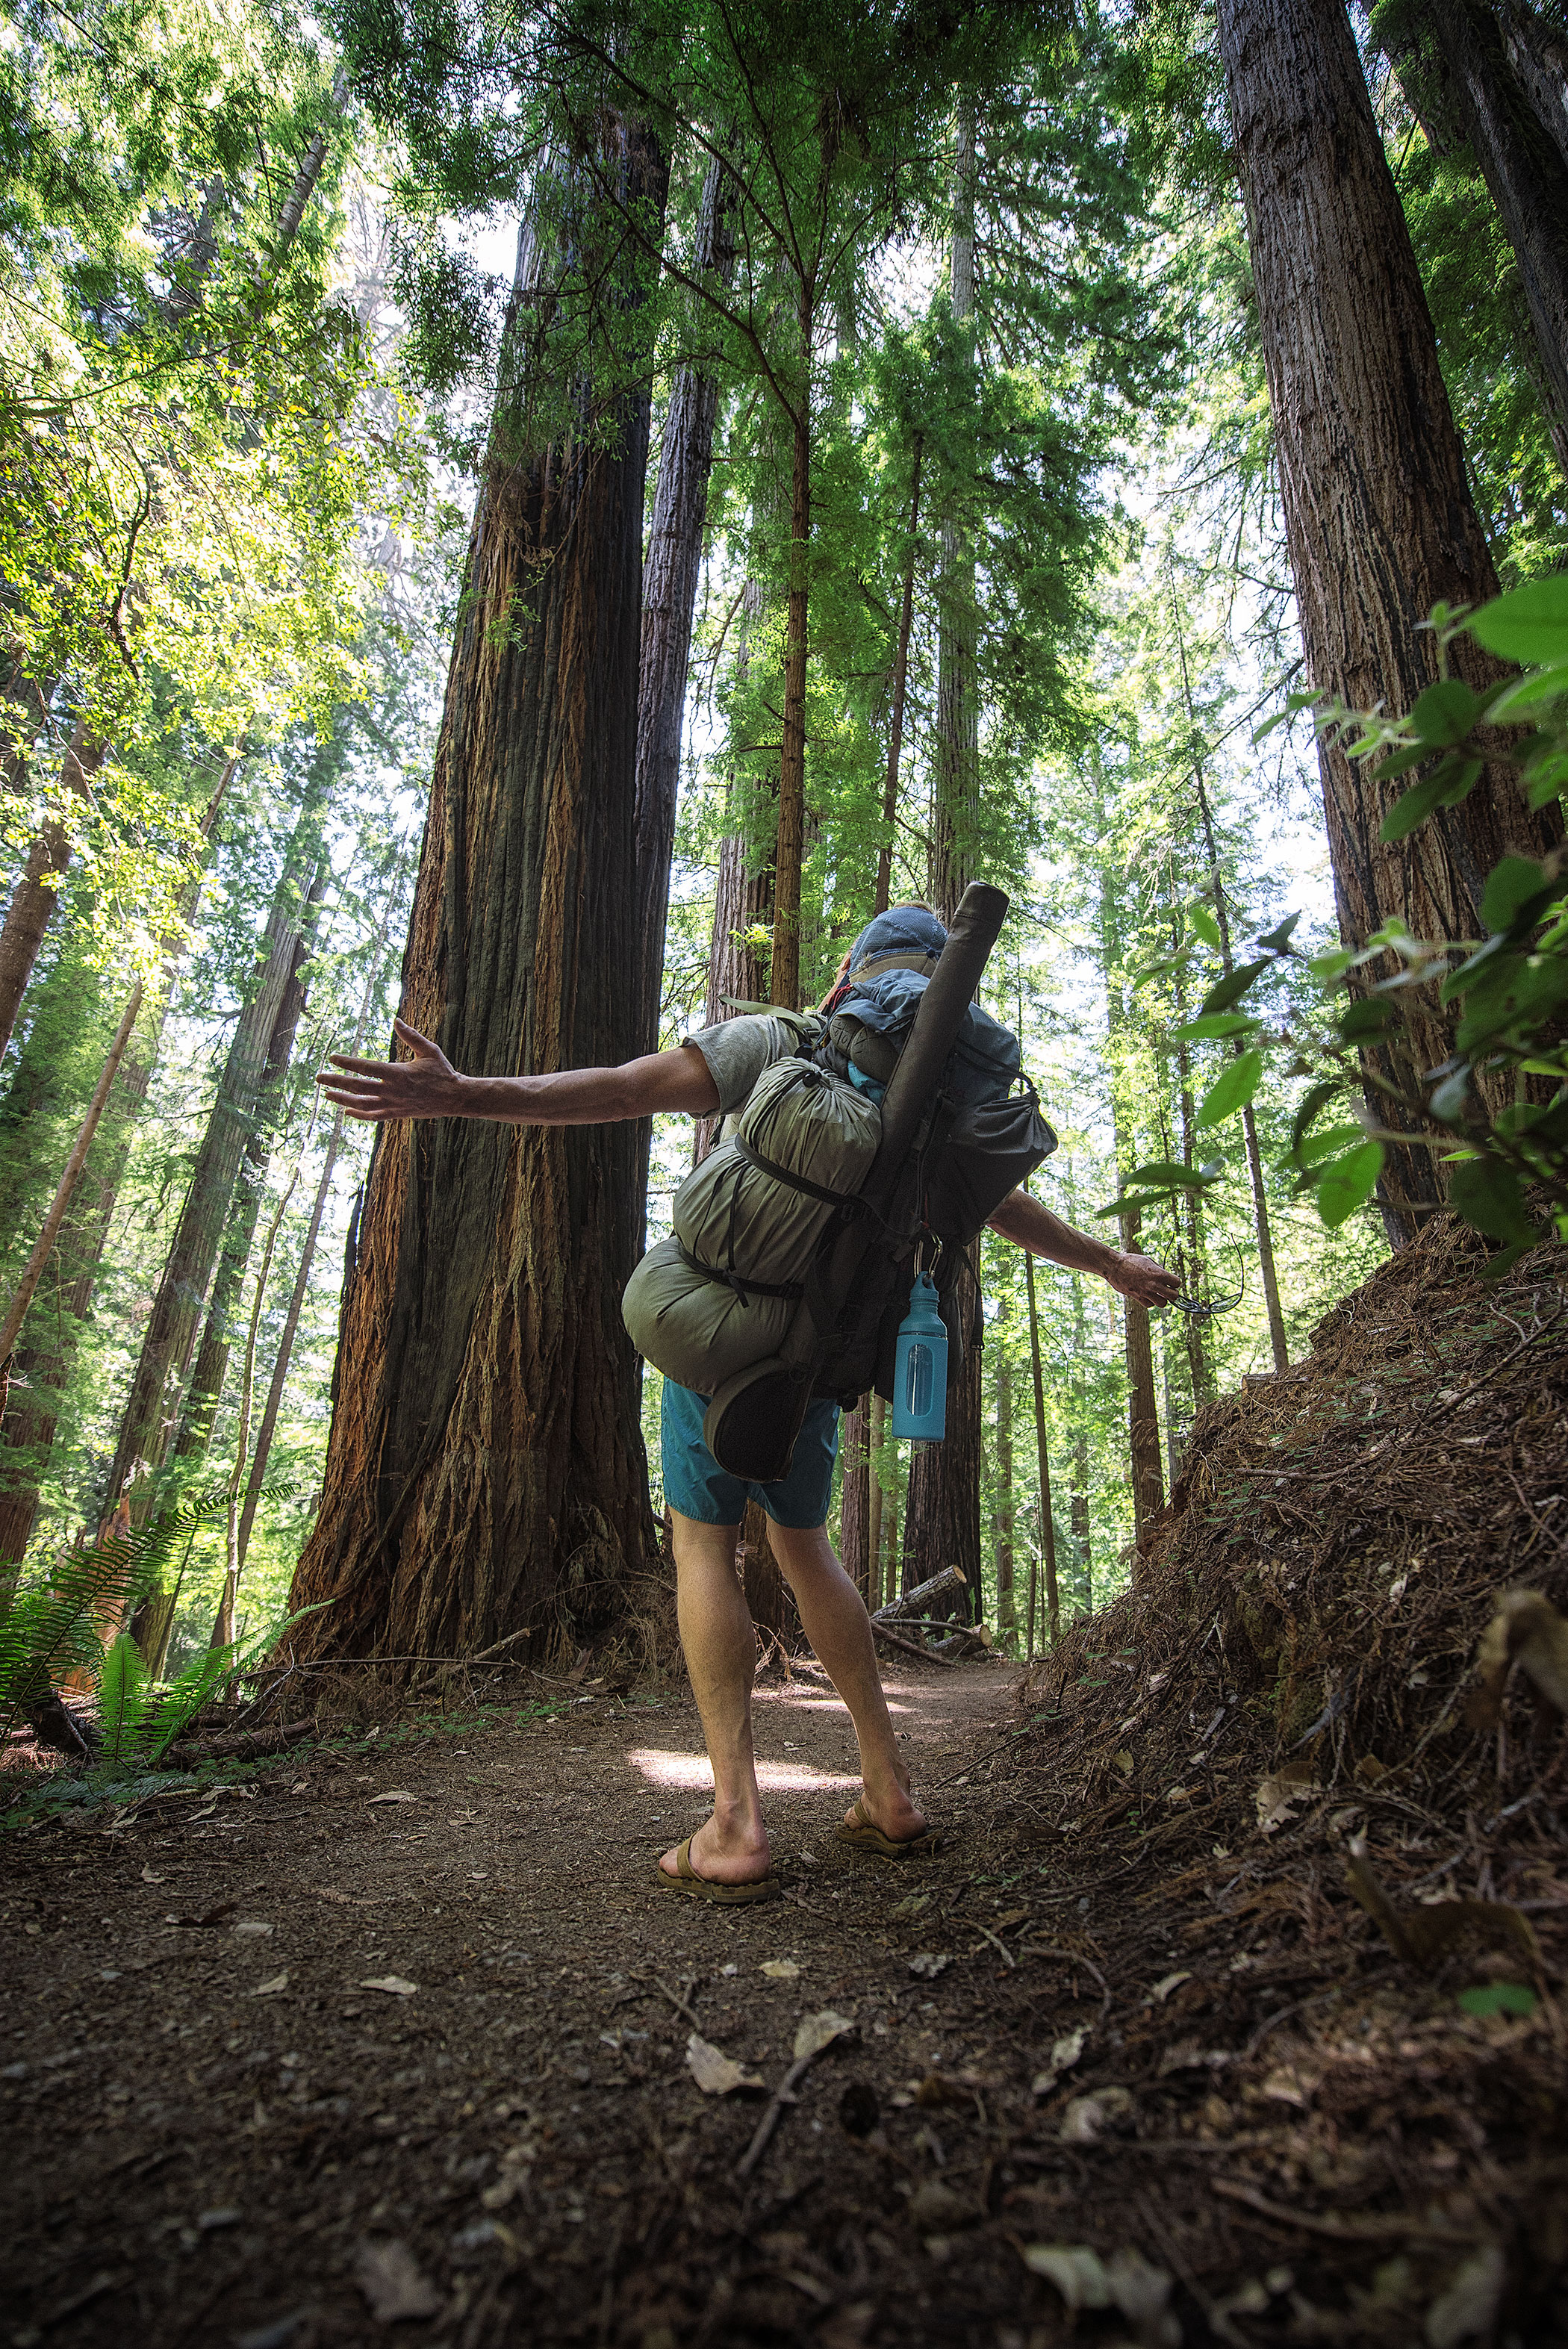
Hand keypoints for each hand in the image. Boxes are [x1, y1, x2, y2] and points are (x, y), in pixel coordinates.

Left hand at [315, 1018, 466, 1122]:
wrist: (455, 1098)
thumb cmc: (442, 1071)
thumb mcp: (429, 1050)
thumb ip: (411, 1036)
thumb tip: (396, 1019)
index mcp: (399, 1073)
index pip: (366, 1067)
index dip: (348, 1063)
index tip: (333, 1057)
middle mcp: (393, 1091)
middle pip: (358, 1087)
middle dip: (336, 1082)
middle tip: (318, 1077)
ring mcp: (394, 1105)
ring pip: (362, 1104)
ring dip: (342, 1100)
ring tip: (327, 1095)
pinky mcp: (397, 1114)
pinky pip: (374, 1116)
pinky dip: (359, 1114)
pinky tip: (347, 1110)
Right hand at [1105, 1250, 1181, 1308]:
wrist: (1114, 1266)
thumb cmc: (1130, 1260)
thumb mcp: (1148, 1260)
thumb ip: (1158, 1269)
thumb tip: (1165, 1275)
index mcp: (1158, 1273)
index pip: (1177, 1283)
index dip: (1175, 1282)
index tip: (1171, 1281)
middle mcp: (1154, 1284)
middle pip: (1174, 1296)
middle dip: (1173, 1294)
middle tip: (1168, 1290)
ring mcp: (1146, 1292)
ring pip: (1163, 1304)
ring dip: (1162, 1299)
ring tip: (1158, 1294)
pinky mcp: (1137, 1297)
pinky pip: (1149, 1305)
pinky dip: (1150, 1302)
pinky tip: (1147, 1295)